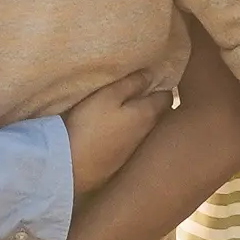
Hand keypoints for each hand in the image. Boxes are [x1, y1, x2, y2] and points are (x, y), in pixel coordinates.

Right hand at [61, 72, 165, 192]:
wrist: (71, 166)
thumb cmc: (90, 125)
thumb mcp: (108, 96)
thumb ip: (132, 83)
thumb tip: (152, 73)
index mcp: (148, 114)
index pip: (168, 97)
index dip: (162, 85)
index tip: (153, 78)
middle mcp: (148, 134)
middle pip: (160, 115)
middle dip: (154, 103)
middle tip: (140, 90)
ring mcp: (135, 151)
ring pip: (146, 130)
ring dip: (141, 120)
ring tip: (126, 109)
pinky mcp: (122, 164)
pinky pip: (132, 144)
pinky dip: (128, 135)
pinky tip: (114, 132)